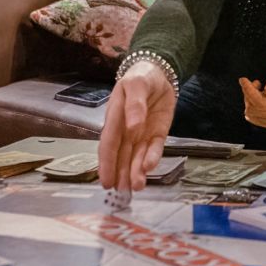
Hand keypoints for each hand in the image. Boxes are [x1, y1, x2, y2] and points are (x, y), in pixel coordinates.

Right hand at [99, 60, 176, 190]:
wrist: (159, 72)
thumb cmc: (140, 78)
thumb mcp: (135, 85)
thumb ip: (134, 105)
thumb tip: (132, 127)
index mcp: (115, 118)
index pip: (109, 144)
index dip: (106, 163)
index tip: (105, 180)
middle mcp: (126, 130)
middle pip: (122, 155)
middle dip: (121, 173)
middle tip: (122, 192)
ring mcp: (142, 133)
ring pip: (137, 156)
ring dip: (136, 172)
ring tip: (136, 187)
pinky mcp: (157, 133)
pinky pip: (154, 148)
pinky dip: (152, 158)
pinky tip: (149, 168)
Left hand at [240, 63, 265, 129]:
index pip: (260, 102)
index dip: (248, 91)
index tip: (243, 80)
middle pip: (254, 109)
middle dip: (249, 94)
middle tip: (255, 83)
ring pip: (252, 114)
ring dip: (250, 101)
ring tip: (258, 90)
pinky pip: (254, 119)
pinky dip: (252, 108)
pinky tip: (259, 98)